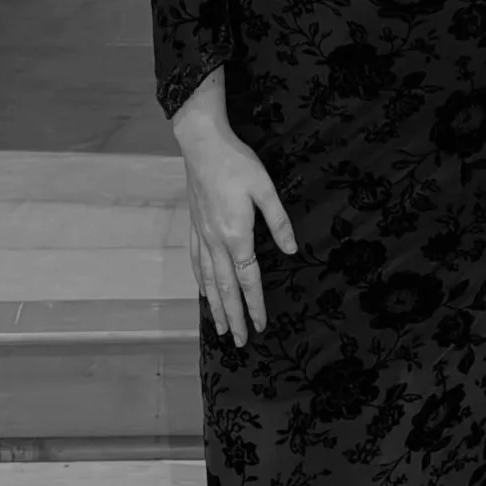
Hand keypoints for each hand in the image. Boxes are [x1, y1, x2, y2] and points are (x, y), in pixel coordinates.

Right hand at [178, 122, 297, 346]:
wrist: (202, 144)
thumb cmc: (237, 163)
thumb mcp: (265, 188)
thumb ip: (278, 221)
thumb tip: (291, 251)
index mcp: (236, 235)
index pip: (248, 279)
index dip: (255, 304)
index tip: (260, 325)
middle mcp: (216, 241)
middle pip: (225, 288)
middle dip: (235, 316)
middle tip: (240, 342)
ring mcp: (202, 234)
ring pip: (208, 280)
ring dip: (215, 306)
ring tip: (221, 327)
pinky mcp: (194, 225)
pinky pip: (196, 262)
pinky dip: (200, 282)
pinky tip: (203, 291)